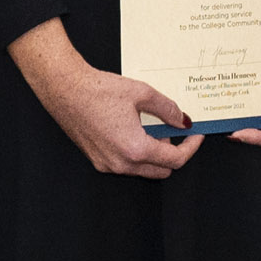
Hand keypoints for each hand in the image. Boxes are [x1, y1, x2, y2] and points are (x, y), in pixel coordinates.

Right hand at [11, 19, 202, 177]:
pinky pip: (126, 165)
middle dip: (174, 154)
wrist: (64, 89)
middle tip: (177, 132)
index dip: (191, 147)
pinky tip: (135, 131)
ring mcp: (107, 164)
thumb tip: (183, 120)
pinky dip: (137, 154)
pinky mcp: (97, 160)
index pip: (175, 160)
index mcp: (135, 149)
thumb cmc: (98, 90)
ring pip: (143, 170)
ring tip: (154, 129)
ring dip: (155, 155)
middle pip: (161, 171)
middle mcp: (121, 163)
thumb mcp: (142, 93)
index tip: (196, 135)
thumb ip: (168, 109)